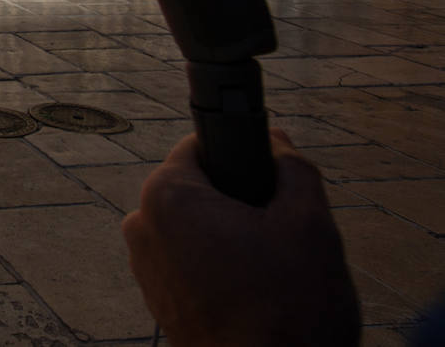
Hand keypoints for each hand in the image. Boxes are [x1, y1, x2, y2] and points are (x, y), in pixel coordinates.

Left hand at [122, 130, 359, 346]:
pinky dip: (219, 266)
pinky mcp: (157, 298)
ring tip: (268, 270)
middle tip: (278, 234)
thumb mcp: (309, 223)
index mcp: (167, 196)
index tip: (270, 183)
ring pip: (197, 226)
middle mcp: (142, 225)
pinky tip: (252, 291)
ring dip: (231, 237)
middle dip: (239, 202)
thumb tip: (276, 141)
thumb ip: (293, 168)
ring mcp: (145, 265)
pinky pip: (190, 260)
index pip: (201, 146)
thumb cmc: (287, 310)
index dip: (243, 158)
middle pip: (199, 188)